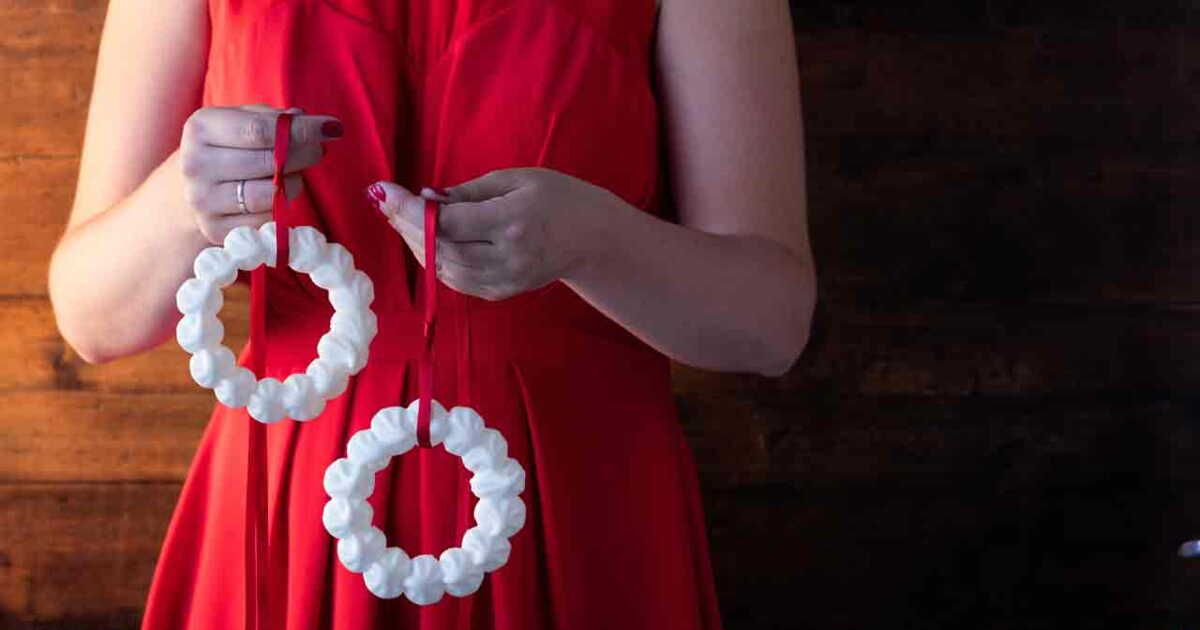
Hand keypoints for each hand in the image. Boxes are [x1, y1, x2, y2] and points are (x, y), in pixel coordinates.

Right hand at [178, 103, 343, 243]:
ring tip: (294, 171)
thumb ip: (274, 119)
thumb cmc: (223, 148)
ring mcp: (204, 201)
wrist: (187, 189)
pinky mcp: (216, 230)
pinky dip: (280, 205)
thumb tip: (308, 121)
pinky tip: (277, 194)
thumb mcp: (240, 122)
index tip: (331, 128)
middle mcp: (196, 165)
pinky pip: (267, 218)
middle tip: (318, 149)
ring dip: (294, 181)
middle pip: (269, 162)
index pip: (260, 130)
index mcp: (201, 129)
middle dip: (304, 154)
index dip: (302, 130)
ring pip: (271, 193)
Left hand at [365, 167, 619, 300]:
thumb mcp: (518, 179)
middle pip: (439, 248)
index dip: (410, 209)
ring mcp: (503, 280)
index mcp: (512, 221)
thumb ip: (469, 191)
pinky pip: (455, 280)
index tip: (385, 192)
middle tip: (388, 203)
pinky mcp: (500, 292)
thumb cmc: (559, 198)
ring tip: (403, 219)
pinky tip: (427, 241)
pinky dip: (434, 261)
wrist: (592, 239)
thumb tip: (426, 198)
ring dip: (416, 243)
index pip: (448, 222)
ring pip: (443, 268)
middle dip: (407, 225)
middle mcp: (505, 257)